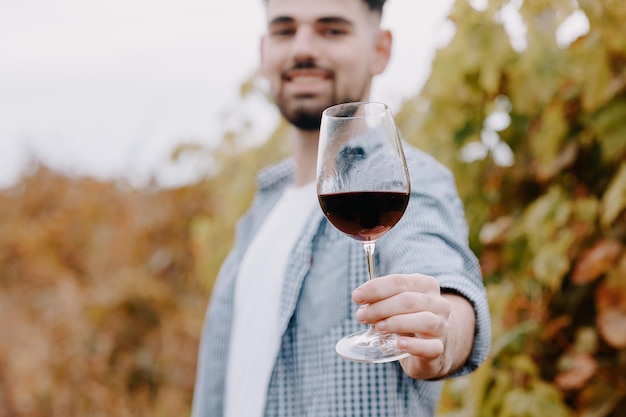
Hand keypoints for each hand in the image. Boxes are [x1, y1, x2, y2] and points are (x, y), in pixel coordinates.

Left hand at [352, 273, 474, 379]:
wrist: (430, 345)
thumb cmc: (407, 319)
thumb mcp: (395, 304)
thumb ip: (380, 299)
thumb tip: (361, 300)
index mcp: (425, 285)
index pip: (399, 282)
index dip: (376, 288)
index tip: (357, 297)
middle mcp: (438, 303)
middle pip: (409, 300)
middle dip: (381, 307)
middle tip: (361, 317)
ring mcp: (442, 326)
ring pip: (424, 320)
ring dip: (396, 322)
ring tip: (378, 328)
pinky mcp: (439, 348)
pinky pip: (431, 347)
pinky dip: (413, 345)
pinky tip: (399, 344)